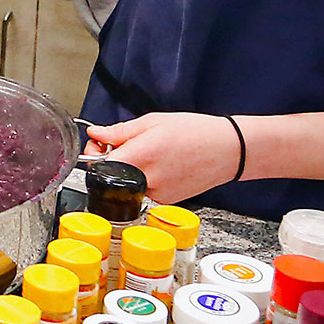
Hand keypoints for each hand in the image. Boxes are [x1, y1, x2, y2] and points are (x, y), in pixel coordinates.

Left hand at [87, 112, 241, 204]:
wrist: (229, 150)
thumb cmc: (197, 132)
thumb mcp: (153, 122)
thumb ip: (120, 131)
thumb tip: (95, 134)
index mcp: (141, 155)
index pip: (100, 164)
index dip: (95, 154)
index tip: (99, 145)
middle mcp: (148, 179)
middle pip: (113, 176)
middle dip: (112, 160)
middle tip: (125, 145)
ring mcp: (158, 193)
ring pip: (129, 184)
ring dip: (130, 170)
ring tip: (152, 153)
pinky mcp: (166, 201)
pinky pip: (145, 190)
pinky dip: (146, 179)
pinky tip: (163, 165)